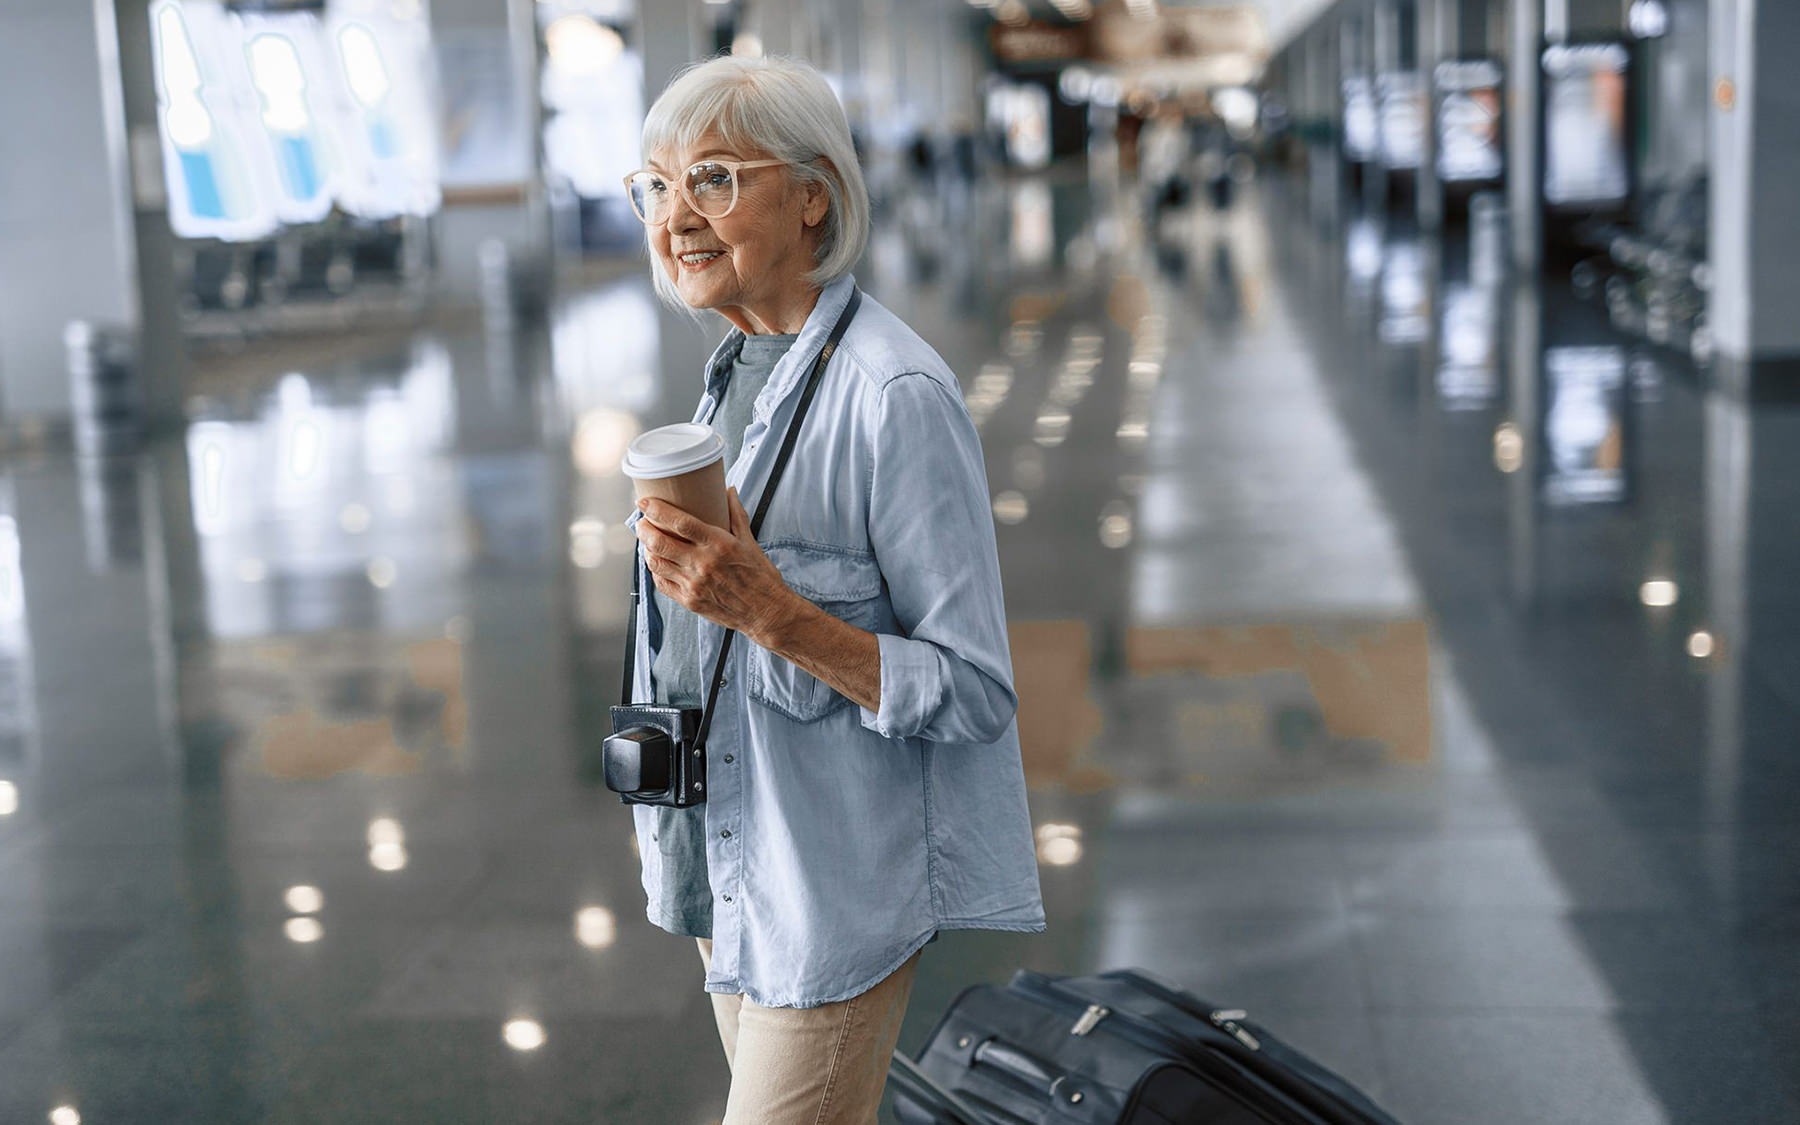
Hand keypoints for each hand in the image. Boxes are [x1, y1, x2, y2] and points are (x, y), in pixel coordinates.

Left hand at [635, 488, 801, 644]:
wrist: (766, 612)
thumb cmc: (761, 577)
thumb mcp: (750, 542)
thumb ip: (736, 514)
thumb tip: (728, 491)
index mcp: (719, 545)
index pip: (680, 523)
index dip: (657, 510)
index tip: (645, 502)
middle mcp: (703, 564)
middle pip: (660, 542)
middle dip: (644, 529)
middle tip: (642, 521)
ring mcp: (694, 585)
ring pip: (656, 563)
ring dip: (646, 548)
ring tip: (647, 539)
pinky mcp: (689, 601)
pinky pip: (662, 583)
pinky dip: (655, 570)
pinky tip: (657, 561)